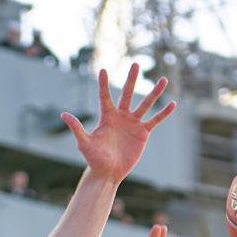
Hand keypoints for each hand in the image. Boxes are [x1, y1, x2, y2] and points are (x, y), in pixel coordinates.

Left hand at [61, 64, 176, 182]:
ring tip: (164, 79)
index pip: (104, 96)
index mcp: (107, 116)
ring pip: (145, 104)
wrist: (108, 172)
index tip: (103, 70)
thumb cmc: (94, 158)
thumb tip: (63, 114)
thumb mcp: (84, 143)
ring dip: (154, 92)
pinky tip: (172, 103)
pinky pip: (155, 120)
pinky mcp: (143, 133)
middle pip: (127, 94)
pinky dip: (163, 113)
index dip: (103, 84)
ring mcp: (133, 123)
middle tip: (135, 64)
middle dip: (131, 79)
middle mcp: (121, 116)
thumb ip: (77, 128)